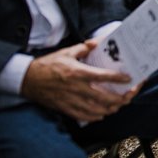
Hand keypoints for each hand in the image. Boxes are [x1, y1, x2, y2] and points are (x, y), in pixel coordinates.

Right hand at [21, 41, 136, 122]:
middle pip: (102, 97)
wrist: (27, 79)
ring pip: (95, 109)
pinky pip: (82, 116)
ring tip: (120, 104)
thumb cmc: (48, 65)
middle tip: (129, 94)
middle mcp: (75, 88)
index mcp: (77, 72)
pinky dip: (94, 116)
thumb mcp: (67, 52)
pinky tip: (102, 114)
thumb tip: (98, 41)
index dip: (118, 78)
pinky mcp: (64, 108)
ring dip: (110, 108)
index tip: (129, 78)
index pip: (102, 77)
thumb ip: (84, 47)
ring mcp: (70, 100)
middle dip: (119, 98)